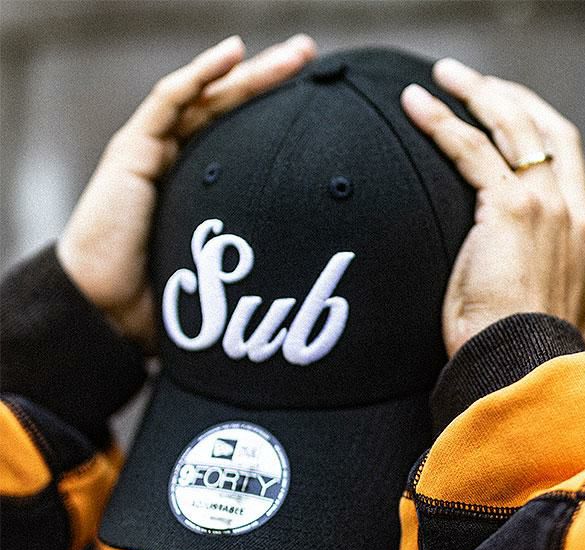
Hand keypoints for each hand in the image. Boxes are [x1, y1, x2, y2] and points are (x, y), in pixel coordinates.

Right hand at [57, 34, 316, 349]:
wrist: (105, 305)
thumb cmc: (160, 293)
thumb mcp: (222, 264)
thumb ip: (253, 251)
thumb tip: (307, 264)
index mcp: (200, 181)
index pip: (242, 133)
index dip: (276, 112)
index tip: (322, 102)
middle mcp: (178, 159)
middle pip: (230, 107)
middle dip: (270, 80)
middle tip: (311, 56)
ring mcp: (154, 150)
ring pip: (207, 97)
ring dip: (248, 70)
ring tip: (295, 53)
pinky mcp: (131, 148)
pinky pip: (168, 101)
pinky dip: (199, 74)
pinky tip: (232, 53)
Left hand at [401, 59, 584, 356]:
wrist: (518, 368)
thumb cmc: (515, 342)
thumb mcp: (531, 292)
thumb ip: (525, 257)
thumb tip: (494, 251)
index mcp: (582, 224)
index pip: (559, 153)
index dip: (528, 123)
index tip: (498, 111)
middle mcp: (573, 205)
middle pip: (542, 125)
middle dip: (505, 93)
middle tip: (466, 77)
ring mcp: (547, 203)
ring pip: (510, 125)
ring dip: (474, 92)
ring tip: (441, 75)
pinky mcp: (511, 209)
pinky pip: (471, 150)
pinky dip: (442, 122)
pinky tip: (416, 104)